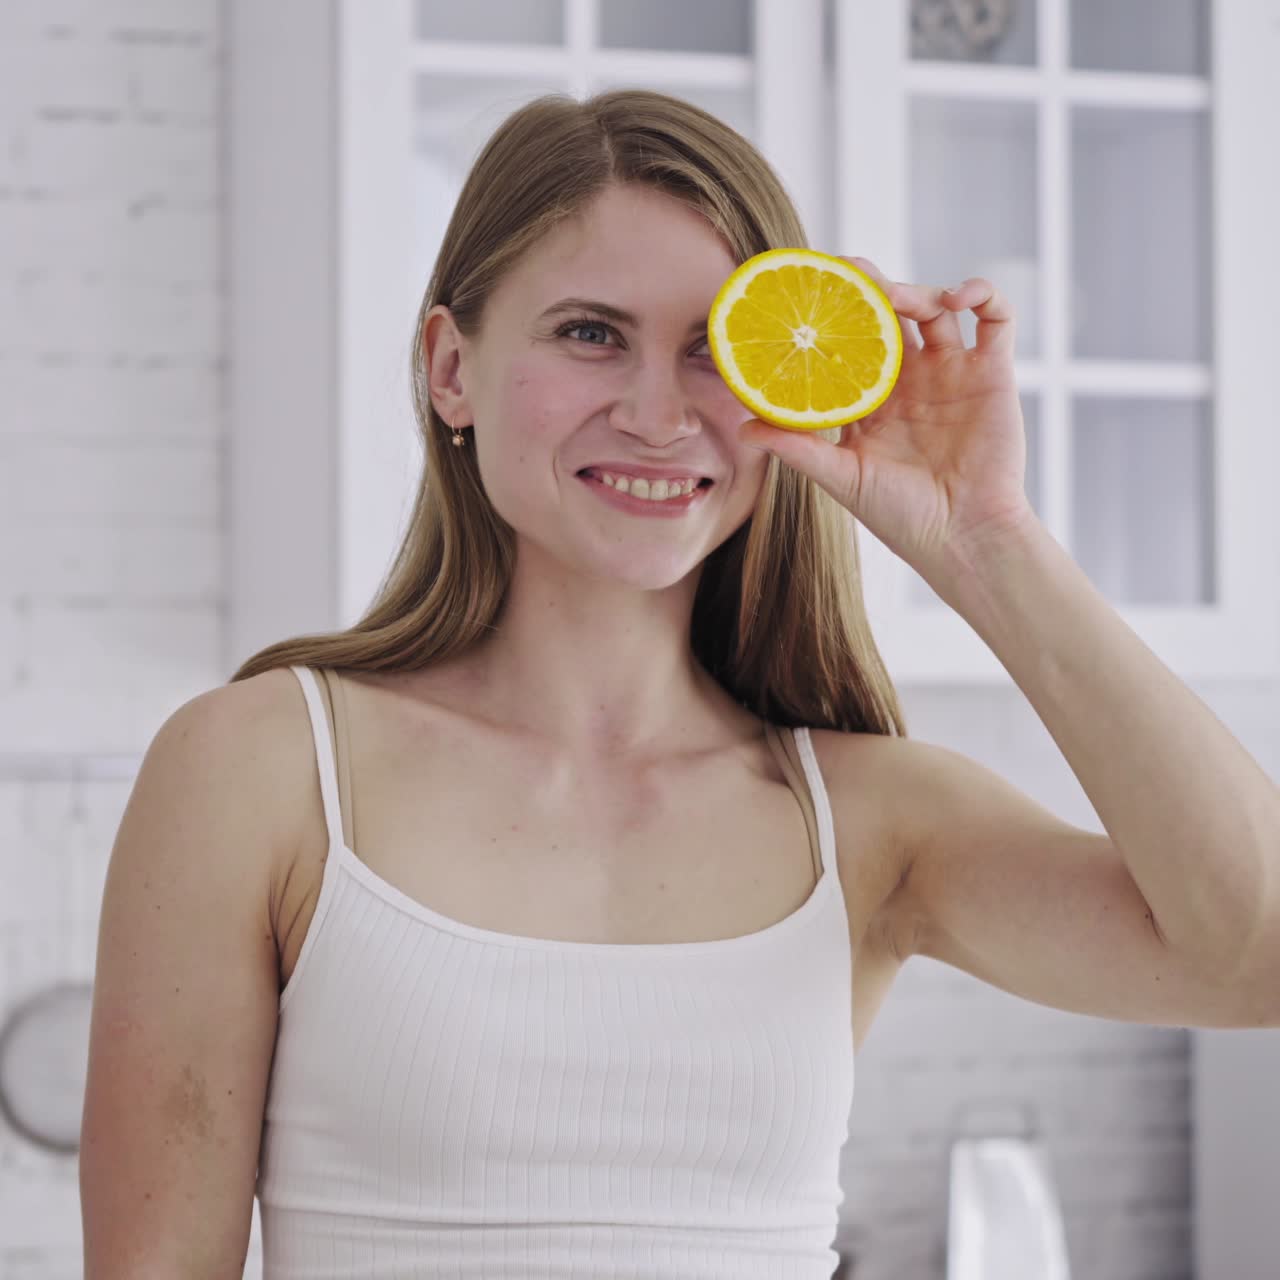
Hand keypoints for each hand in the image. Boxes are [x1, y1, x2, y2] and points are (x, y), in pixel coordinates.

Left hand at [739, 255, 1036, 579]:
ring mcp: (952, 373)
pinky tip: (959, 297)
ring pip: (935, 308)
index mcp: (871, 399)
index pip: (848, 342)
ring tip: (893, 296)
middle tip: (847, 272)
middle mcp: (910, 380)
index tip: (808, 291)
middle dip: (870, 288)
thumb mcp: (841, 477)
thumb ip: (797, 448)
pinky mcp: (992, 373)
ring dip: (915, 290)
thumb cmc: (901, 516)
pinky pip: (996, 319)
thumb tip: (742, 428)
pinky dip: (983, 294)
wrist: (962, 538)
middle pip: (890, 315)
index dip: (833, 315)